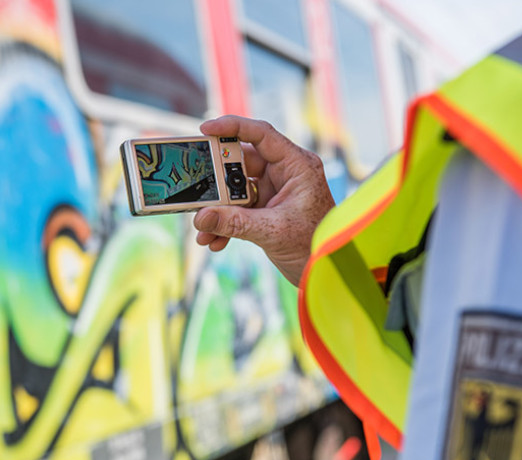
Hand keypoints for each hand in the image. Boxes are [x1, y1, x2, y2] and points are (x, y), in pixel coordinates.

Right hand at [193, 116, 334, 285]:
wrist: (326, 272)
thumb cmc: (315, 245)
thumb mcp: (272, 231)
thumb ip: (235, 223)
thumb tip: (201, 218)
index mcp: (297, 166)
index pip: (262, 135)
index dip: (233, 127)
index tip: (205, 129)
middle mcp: (286, 173)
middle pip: (242, 163)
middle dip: (217, 180)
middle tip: (195, 187)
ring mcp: (275, 191)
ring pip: (236, 189)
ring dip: (218, 209)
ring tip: (203, 227)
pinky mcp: (267, 210)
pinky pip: (239, 209)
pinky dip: (225, 223)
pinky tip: (214, 240)